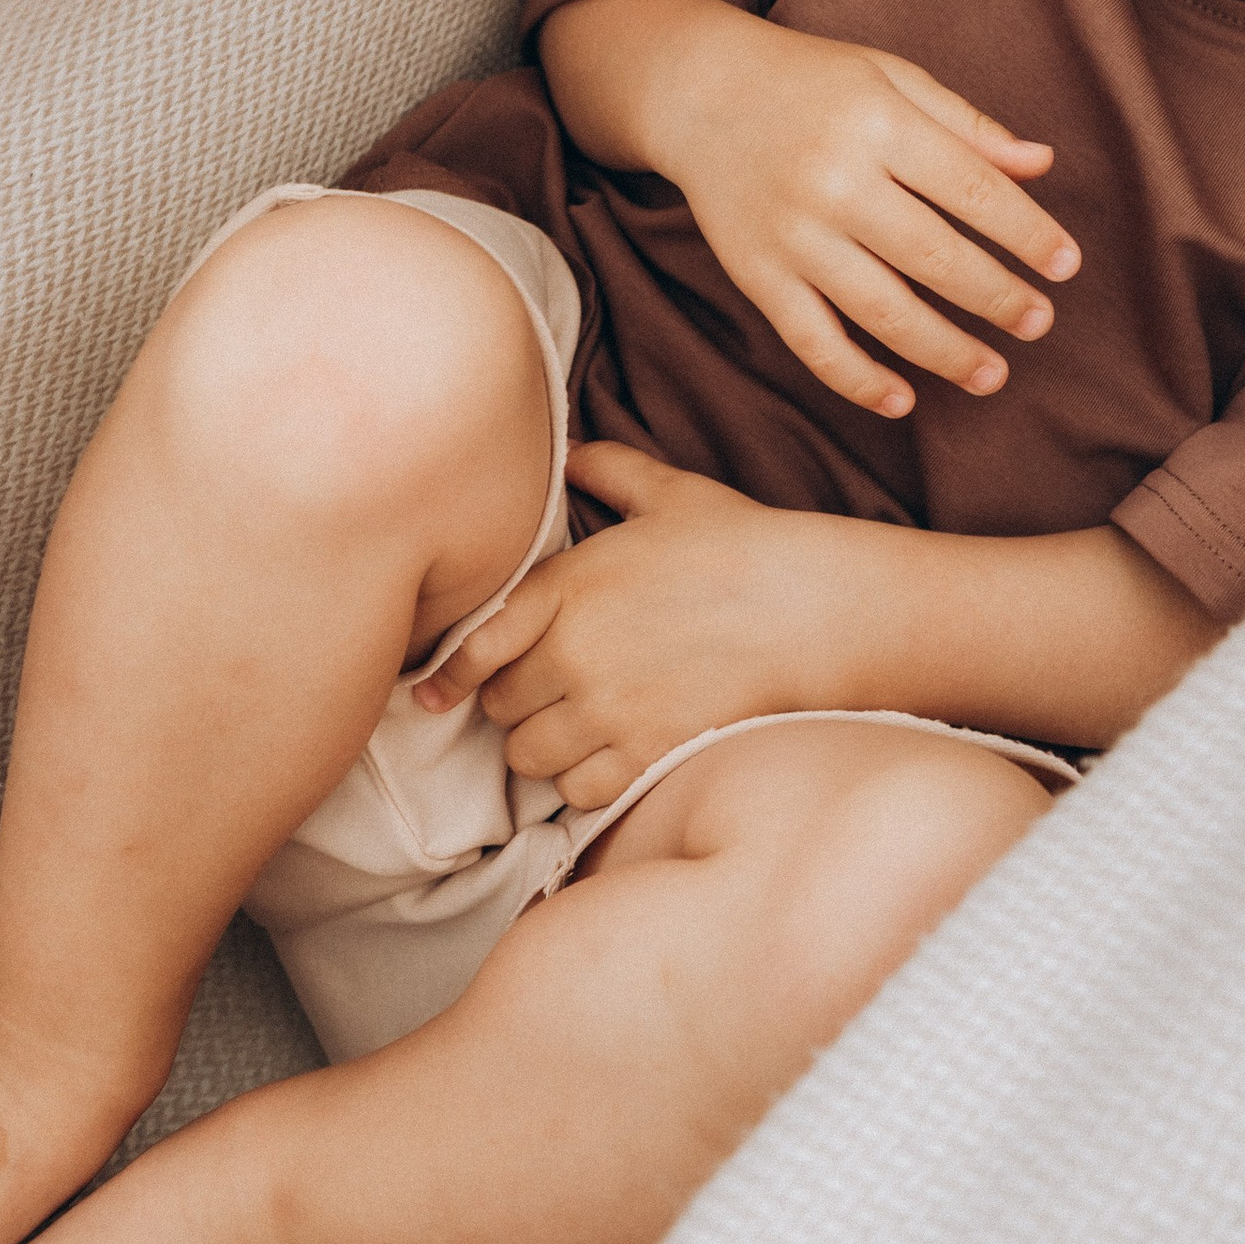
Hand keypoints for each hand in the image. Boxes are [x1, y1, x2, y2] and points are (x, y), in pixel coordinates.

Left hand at [411, 442, 863, 806]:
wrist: (809, 609)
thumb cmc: (742, 545)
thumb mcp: (671, 494)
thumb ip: (611, 471)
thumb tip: (572, 452)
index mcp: (568, 585)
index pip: (477, 644)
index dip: (449, 675)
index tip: (435, 693)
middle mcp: (574, 653)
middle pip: (500, 705)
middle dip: (513, 701)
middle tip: (542, 692)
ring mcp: (607, 709)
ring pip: (529, 755)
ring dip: (542, 745)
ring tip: (571, 728)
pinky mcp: (645, 754)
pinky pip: (578, 791)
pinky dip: (582, 780)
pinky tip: (605, 756)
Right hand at [541, 0, 1077, 417]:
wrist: (699, 91)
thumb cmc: (812, 82)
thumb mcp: (891, 79)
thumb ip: (967, 126)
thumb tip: (1042, 165)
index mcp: (877, 122)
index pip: (971, 188)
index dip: (1026, 232)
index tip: (1065, 266)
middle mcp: (834, 179)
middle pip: (933, 256)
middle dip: (996, 298)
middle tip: (1039, 324)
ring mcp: (791, 233)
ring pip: (880, 310)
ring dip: (943, 351)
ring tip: (992, 374)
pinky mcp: (755, 273)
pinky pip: (811, 340)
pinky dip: (856, 379)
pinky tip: (902, 401)